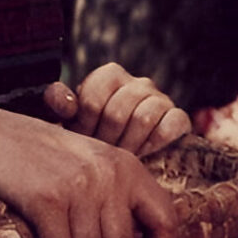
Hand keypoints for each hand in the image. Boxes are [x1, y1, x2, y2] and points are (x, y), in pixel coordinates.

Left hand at [46, 61, 192, 156]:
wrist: (125, 161)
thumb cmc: (94, 137)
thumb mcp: (71, 121)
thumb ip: (59, 103)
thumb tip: (60, 100)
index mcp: (110, 76)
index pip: (94, 98)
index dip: (86, 125)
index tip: (85, 138)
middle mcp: (138, 83)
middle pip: (118, 112)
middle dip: (107, 139)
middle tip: (104, 152)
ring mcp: (161, 100)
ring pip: (144, 118)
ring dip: (130, 144)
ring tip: (122, 155)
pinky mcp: (178, 118)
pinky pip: (171, 125)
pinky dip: (155, 142)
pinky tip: (145, 152)